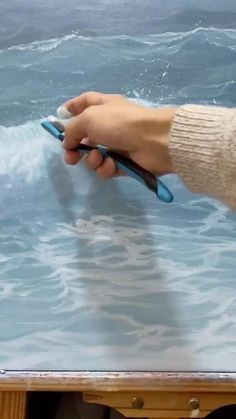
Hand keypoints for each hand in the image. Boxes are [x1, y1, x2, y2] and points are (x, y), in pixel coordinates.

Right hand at [59, 91, 175, 178]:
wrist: (153, 141)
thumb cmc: (120, 123)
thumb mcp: (89, 118)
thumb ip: (72, 130)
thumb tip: (67, 143)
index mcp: (104, 106)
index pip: (85, 102)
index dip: (72, 107)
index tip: (59, 117)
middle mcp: (110, 124)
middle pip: (85, 137)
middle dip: (74, 149)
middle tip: (70, 158)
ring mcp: (117, 145)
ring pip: (94, 157)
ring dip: (92, 160)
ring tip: (100, 158)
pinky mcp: (124, 163)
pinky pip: (107, 169)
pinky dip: (106, 168)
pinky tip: (112, 165)